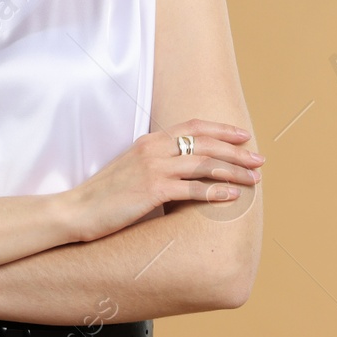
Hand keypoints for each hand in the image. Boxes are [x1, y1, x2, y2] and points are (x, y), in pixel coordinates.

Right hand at [64, 119, 262, 242]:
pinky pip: (192, 190)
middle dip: (237, 151)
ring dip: (234, 171)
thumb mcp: (132, 168)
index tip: (244, 137)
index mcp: (149, 140)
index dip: (223, 130)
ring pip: (205, 164)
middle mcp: (154, 149)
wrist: (76, 210)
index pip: (194, 126)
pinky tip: (232, 196)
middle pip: (206, 143)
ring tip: (255, 179)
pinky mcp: (152, 190)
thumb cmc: (105, 195)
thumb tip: (184, 168)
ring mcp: (153, 168)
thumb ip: (156, 162)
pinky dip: (216, 192)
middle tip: (259, 160)